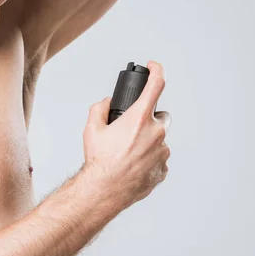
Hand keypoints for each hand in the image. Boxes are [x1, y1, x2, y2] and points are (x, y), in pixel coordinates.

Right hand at [82, 61, 170, 212]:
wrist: (105, 190)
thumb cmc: (99, 161)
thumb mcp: (91, 129)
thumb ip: (100, 108)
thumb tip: (107, 103)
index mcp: (140, 118)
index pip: (157, 85)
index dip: (157, 70)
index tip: (154, 66)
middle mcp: (156, 133)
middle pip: (161, 117)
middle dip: (150, 119)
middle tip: (133, 130)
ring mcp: (162, 152)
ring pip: (159, 140)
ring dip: (148, 142)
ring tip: (128, 154)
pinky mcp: (163, 169)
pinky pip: (159, 159)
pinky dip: (149, 160)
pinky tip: (133, 166)